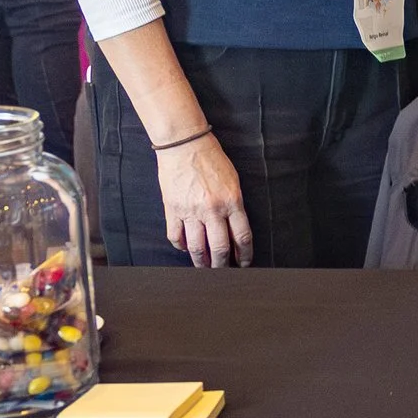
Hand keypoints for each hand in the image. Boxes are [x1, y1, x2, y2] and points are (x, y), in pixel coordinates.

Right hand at [157, 132, 251, 266]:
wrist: (185, 144)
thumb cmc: (211, 159)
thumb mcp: (233, 181)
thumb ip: (235, 206)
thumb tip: (234, 230)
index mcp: (232, 201)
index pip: (242, 237)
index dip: (244, 255)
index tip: (243, 264)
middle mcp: (212, 209)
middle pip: (219, 248)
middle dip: (221, 265)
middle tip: (222, 272)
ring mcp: (191, 211)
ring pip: (196, 247)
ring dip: (200, 261)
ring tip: (203, 267)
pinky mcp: (172, 209)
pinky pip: (175, 236)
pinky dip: (180, 245)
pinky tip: (185, 247)